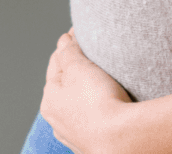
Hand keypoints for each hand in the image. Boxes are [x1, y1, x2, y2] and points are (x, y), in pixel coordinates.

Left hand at [42, 29, 136, 153]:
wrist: (122, 140)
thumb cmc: (98, 104)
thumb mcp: (79, 68)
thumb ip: (69, 51)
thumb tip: (64, 41)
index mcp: (49, 99)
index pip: (56, 61)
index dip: (70, 43)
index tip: (81, 31)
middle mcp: (58, 119)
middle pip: (66, 83)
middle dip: (77, 66)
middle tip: (94, 50)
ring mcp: (76, 133)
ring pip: (79, 102)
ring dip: (87, 88)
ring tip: (103, 76)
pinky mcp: (94, 142)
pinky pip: (93, 117)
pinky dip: (97, 106)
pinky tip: (106, 102)